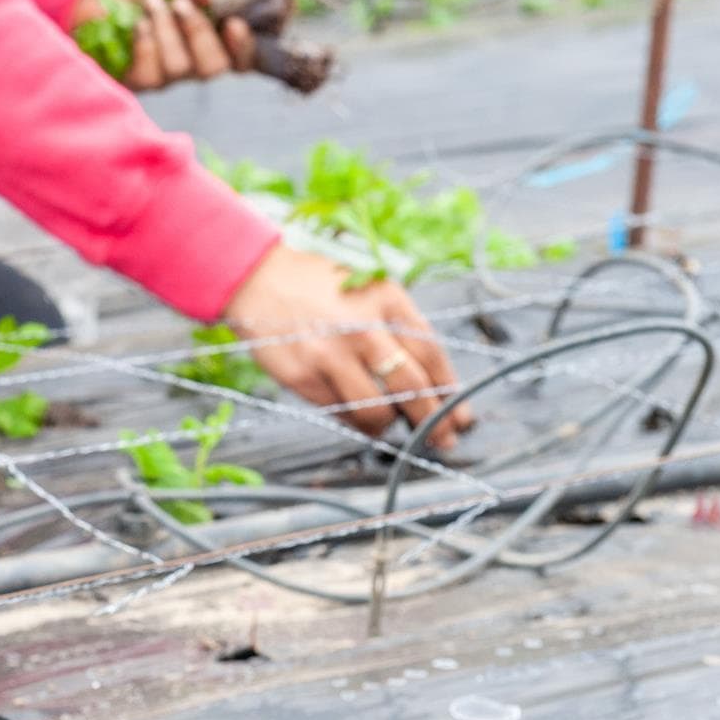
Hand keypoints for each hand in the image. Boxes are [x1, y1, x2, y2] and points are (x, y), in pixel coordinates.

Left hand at [70, 0, 254, 89]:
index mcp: (212, 37)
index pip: (241, 59)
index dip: (244, 47)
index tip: (233, 23)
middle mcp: (193, 62)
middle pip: (214, 68)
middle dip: (198, 32)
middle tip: (179, 3)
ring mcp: (165, 76)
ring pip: (180, 68)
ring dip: (166, 30)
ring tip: (151, 2)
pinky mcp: (138, 82)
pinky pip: (151, 74)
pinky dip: (145, 43)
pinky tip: (137, 24)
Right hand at [222, 244, 474, 448]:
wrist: (258, 280)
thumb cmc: (319, 286)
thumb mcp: (369, 289)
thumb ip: (399, 327)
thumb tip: (430, 382)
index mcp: (386, 300)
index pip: (431, 354)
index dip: (450, 391)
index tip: (461, 416)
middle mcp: (362, 329)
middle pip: (412, 388)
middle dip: (432, 421)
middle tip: (441, 439)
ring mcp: (330, 355)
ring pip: (375, 411)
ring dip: (388, 424)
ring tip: (389, 423)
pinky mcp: (302, 376)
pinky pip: (339, 413)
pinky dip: (353, 420)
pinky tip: (356, 415)